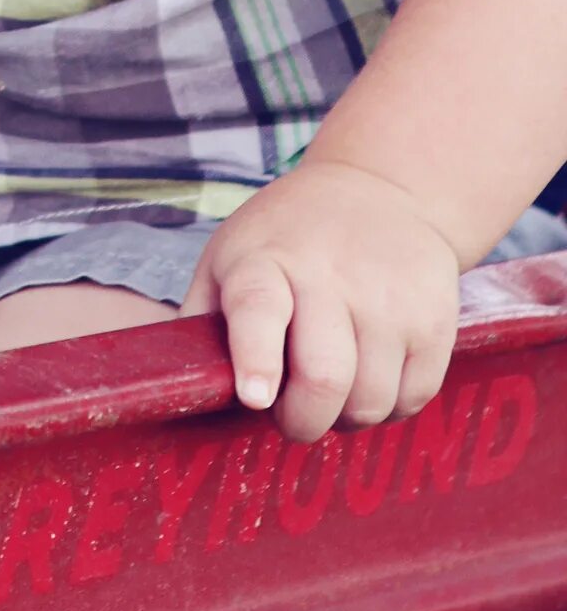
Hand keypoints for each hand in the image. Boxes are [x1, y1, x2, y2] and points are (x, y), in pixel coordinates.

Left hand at [183, 161, 460, 444]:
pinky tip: (373, 374)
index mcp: (265, 259)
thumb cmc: (286, 239)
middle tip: (292, 413)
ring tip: (333, 388)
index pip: (259, 308)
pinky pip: (413, 398)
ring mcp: (388, 296)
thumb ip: (204, 319)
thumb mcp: (230, 257)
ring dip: (346, 417)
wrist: (381, 190)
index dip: (257, 358)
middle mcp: (329, 274)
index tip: (255, 396)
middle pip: (324, 377)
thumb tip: (176, 384)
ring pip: (369, 402)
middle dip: (301, 420)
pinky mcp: (434, 318)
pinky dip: (389, 407)